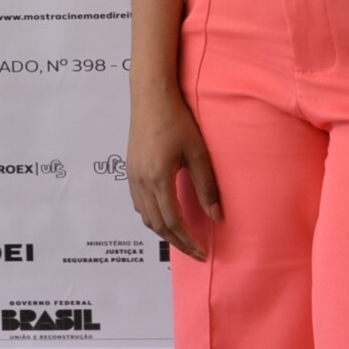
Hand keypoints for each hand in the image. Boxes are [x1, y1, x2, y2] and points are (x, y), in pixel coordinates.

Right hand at [127, 90, 222, 259]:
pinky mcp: (130, 169)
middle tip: (195, 252)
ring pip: (145, 217)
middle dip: (177, 242)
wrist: (150, 96)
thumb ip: (207, 186)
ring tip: (182, 238)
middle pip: (157, 225)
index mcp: (158, 179)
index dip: (188, 240)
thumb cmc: (176, 119)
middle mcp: (141, 181)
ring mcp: (132, 176)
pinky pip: (138, 204)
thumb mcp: (197, 152)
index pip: (173, 222)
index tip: (203, 252)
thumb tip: (217, 217)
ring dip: (163, 232)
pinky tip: (164, 215)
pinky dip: (152, 217)